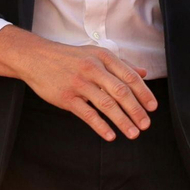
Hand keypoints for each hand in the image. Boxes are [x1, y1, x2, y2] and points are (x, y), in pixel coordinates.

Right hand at [0, 26, 156, 140]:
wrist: (36, 58)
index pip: (130, 77)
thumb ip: (120, 64)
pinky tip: (110, 135)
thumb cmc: (69, 57)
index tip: (153, 108)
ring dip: (122, 121)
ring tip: (133, 133)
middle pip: (121, 92)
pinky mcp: (66, 97)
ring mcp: (79, 83)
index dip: (144, 93)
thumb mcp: (95, 54)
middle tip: (146, 124)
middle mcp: (93, 69)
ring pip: (106, 105)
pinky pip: (87, 114)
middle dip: (136, 110)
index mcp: (103, 57)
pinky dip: (101, 126)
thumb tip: (143, 73)